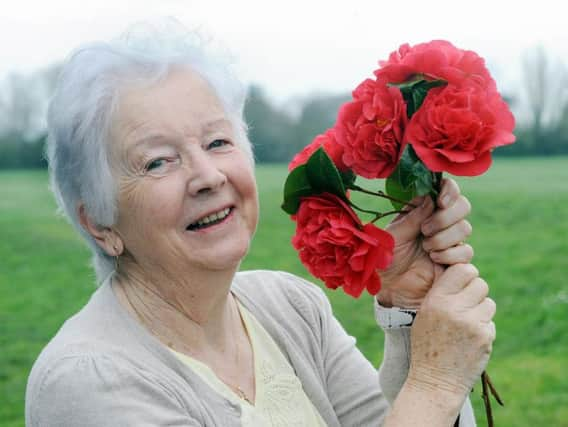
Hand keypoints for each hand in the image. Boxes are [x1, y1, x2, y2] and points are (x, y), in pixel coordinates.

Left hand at [376, 178, 472, 307]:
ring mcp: (449, 240)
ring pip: (465, 228)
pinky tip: (434, 259)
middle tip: (425, 230)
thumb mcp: (394, 235)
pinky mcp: (456, 259)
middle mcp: (439, 220)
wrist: (391, 287)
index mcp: (422, 209)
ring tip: (426, 248)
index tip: (441, 202)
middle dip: (445, 218)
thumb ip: (412, 217)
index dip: (449, 191)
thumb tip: (431, 200)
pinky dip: (450, 254)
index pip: (446, 188)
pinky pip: (465, 251)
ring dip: (444, 238)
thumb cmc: (386, 258)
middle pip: (462, 206)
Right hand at [407, 264, 495, 397]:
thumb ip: (441, 293)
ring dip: (481, 311)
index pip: (463, 269)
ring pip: (488, 303)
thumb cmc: (426, 344)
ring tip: (465, 325)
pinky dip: (483, 329)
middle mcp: (454, 309)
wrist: (435, 380)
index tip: (461, 284)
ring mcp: (472, 323)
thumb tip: (461, 272)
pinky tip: (469, 340)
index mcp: (436, 300)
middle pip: (480, 283)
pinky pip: (491, 322)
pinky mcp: (485, 337)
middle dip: (475, 292)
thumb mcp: (425, 314)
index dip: (465, 275)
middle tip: (466, 305)